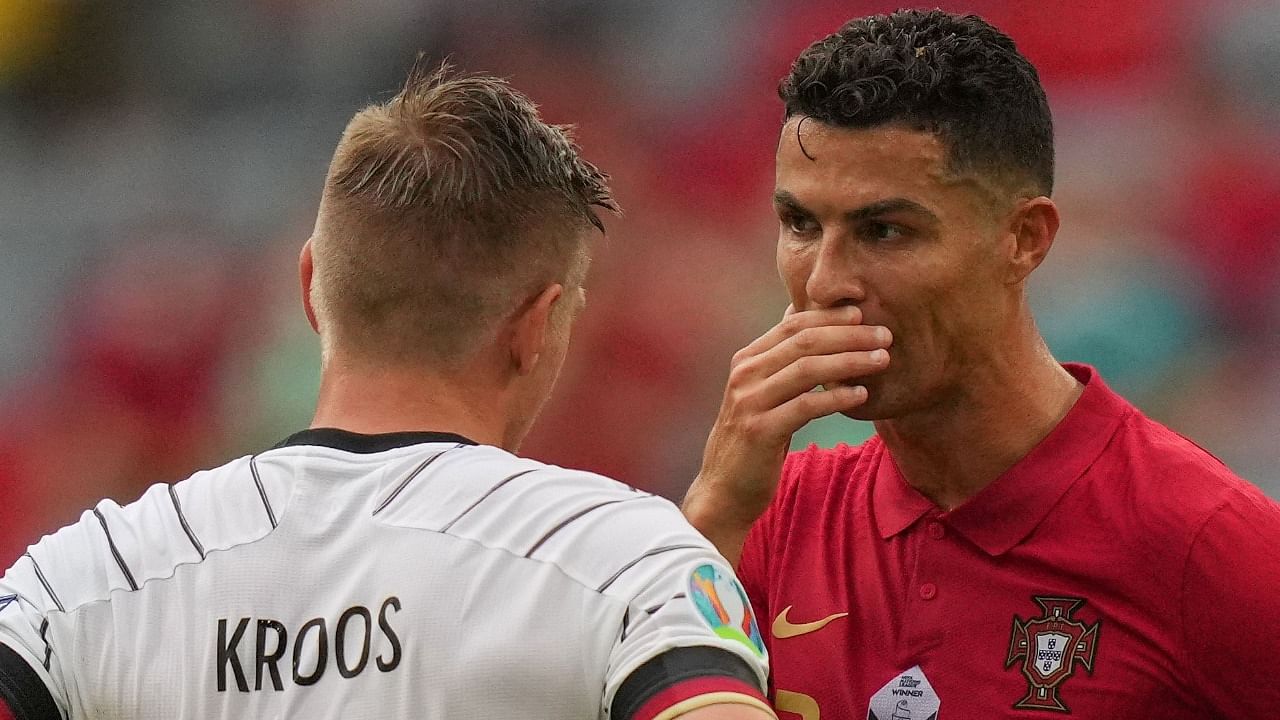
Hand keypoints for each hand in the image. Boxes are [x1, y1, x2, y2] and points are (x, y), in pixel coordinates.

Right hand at [683, 305, 891, 564]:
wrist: (724, 489)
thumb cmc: (753, 440)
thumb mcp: (760, 393)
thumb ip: (778, 360)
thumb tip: (798, 315)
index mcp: (746, 360)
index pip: (793, 324)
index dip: (832, 316)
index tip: (865, 315)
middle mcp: (744, 375)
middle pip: (804, 342)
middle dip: (849, 334)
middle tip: (885, 335)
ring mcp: (750, 402)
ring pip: (808, 369)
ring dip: (851, 361)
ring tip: (882, 360)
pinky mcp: (761, 430)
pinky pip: (807, 406)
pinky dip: (838, 397)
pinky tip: (862, 395)